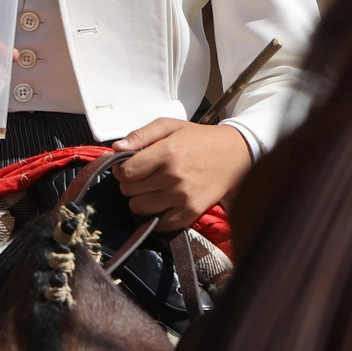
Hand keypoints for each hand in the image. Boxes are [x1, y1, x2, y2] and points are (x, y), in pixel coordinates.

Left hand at [112, 119, 251, 230]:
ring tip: (151, 190)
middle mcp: (172, 176)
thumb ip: (140, 134)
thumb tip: (116, 148)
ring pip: (139, 208)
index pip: (125, 172)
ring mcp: (182, 196)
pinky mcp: (192, 211)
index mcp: (165, 152)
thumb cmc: (199, 139)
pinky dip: (156, 218)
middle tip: (142, 178)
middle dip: (130, 184)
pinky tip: (161, 205)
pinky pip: (161, 224)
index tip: (127, 168)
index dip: (120, 171)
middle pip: (129, 191)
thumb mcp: (169, 126)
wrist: (235, 155)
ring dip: (140, 200)